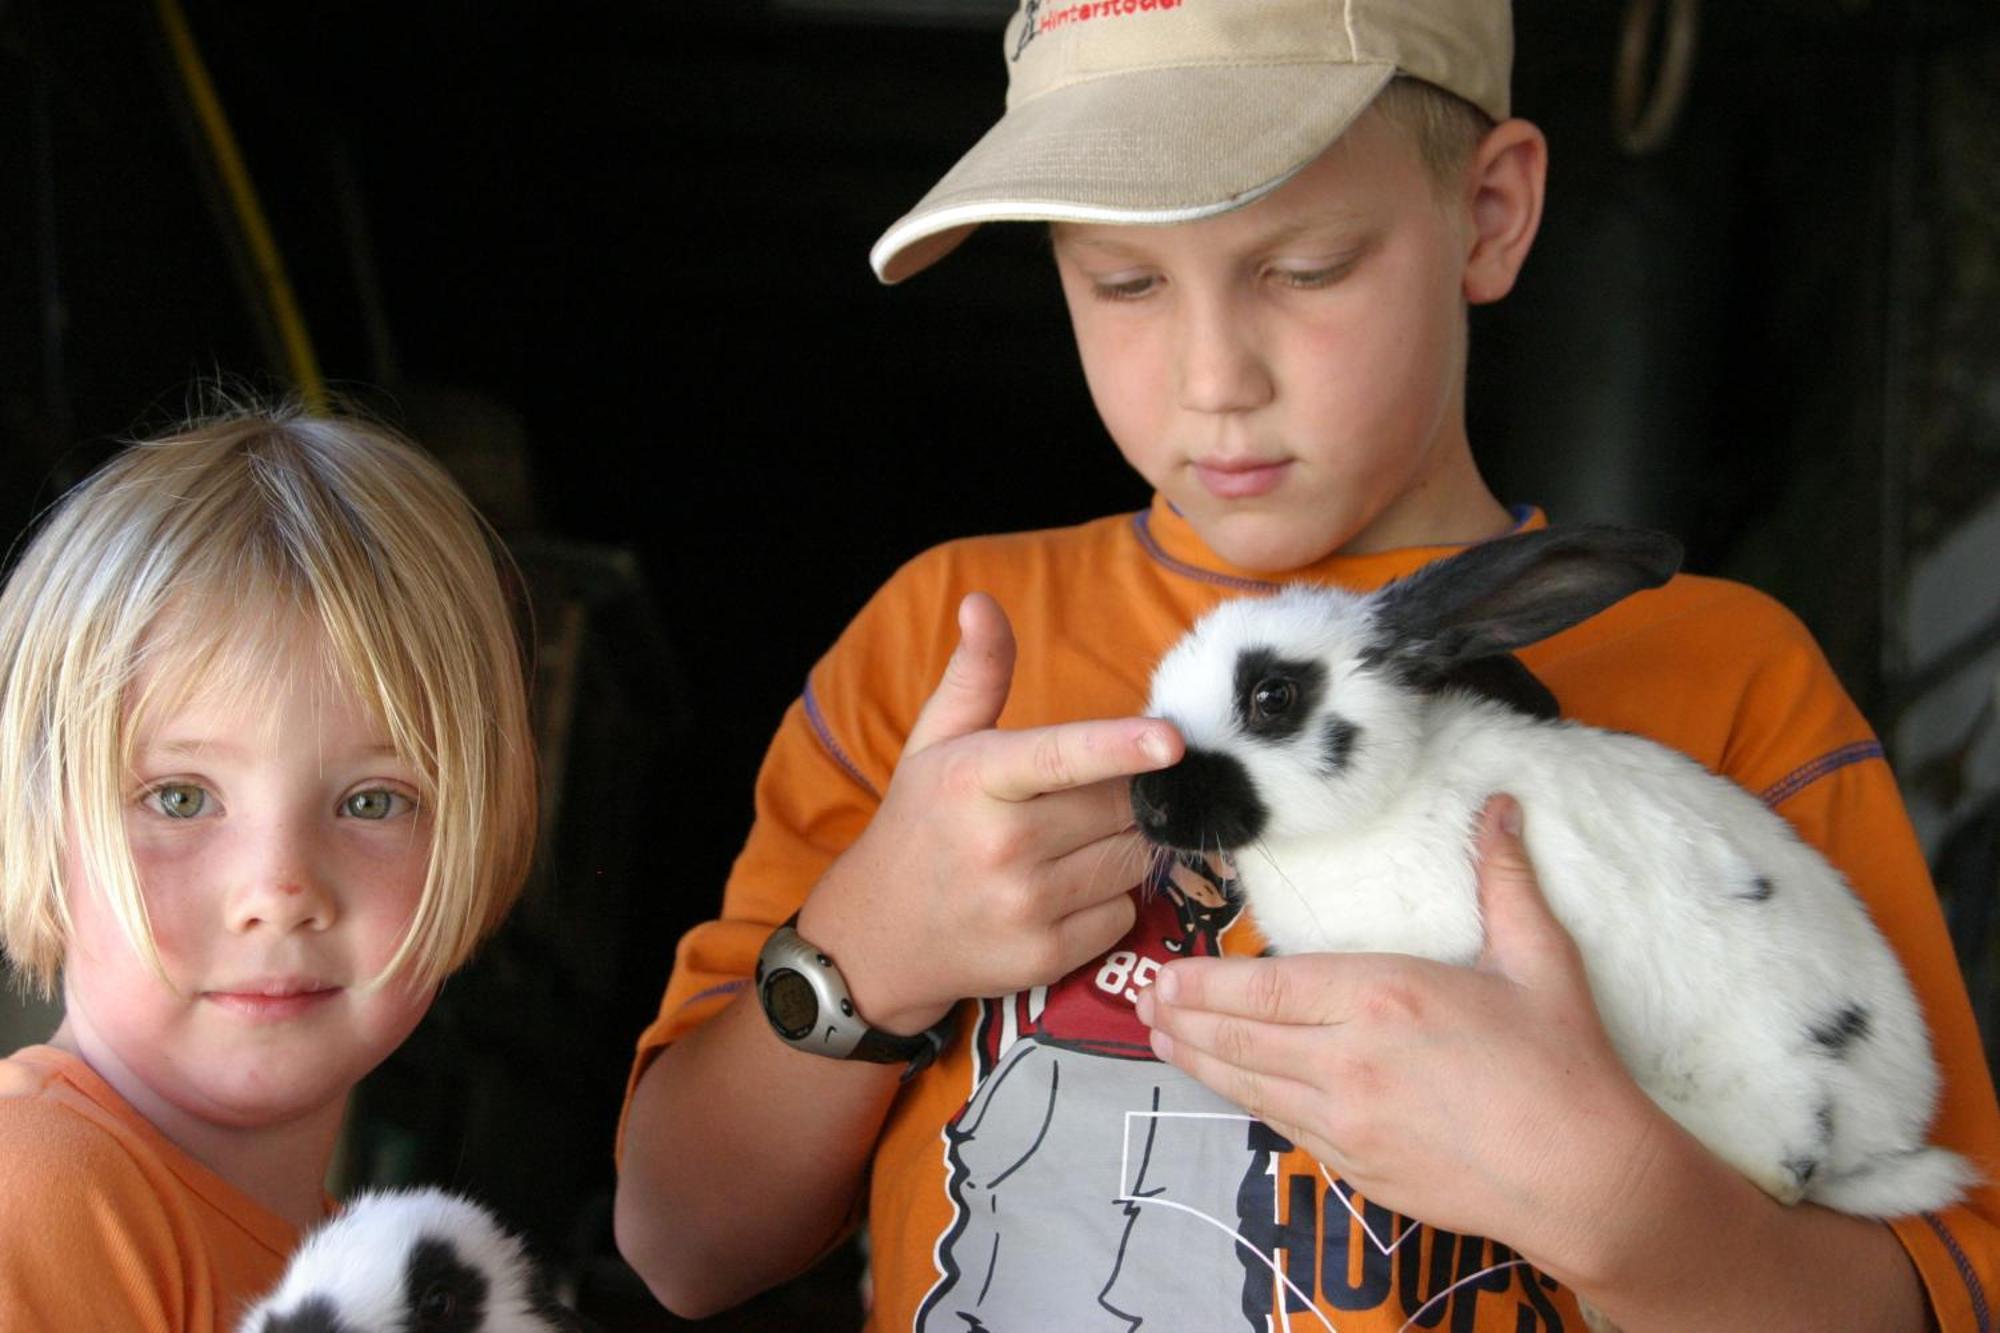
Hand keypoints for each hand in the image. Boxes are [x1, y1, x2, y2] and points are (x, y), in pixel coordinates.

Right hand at [798, 592, 1182, 1036]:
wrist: (876, 939)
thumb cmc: (918, 825)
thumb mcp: (935, 744)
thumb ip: (975, 675)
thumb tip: (982, 602)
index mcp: (976, 779)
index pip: (1059, 757)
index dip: (1121, 745)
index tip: (1171, 739)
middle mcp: (1001, 844)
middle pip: (1120, 806)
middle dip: (1125, 795)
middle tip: (1086, 800)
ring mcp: (1025, 906)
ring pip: (1131, 859)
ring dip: (1122, 846)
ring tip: (1070, 846)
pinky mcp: (1046, 957)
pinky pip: (1123, 912)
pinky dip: (1110, 899)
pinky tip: (1065, 892)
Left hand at [1136, 795, 1666, 1264]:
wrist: (1588, 1179)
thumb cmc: (1565, 1065)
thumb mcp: (1539, 959)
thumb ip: (1503, 879)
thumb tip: (1501, 805)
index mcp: (1382, 998)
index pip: (1267, 988)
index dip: (1207, 984)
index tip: (1167, 975)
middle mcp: (1349, 1061)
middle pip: (1243, 1039)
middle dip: (1186, 1019)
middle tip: (1144, 1002)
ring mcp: (1349, 1122)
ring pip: (1252, 1088)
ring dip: (1201, 1063)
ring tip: (1161, 1041)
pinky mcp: (1360, 1168)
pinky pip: (1286, 1129)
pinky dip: (1248, 1104)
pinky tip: (1231, 1091)